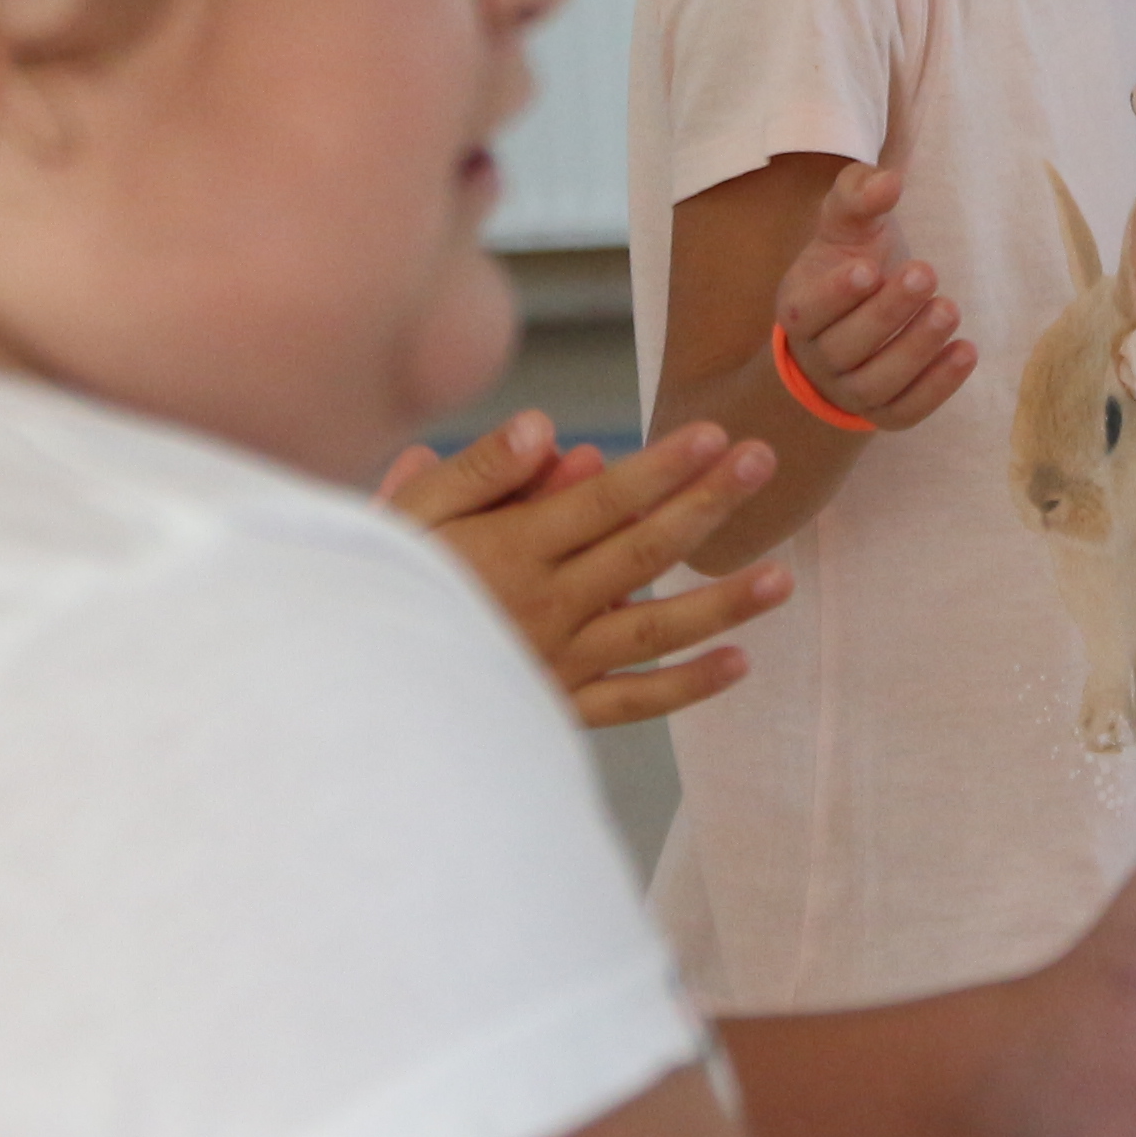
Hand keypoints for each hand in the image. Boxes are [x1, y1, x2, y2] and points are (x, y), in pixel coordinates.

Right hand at [378, 410, 791, 728]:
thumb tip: (548, 427)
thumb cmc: (374, 585)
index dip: (662, 467)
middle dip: (707, 503)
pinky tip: (740, 662)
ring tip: (782, 577)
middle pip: (643, 550)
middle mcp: (547, 606)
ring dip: (722, 601)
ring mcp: (561, 662)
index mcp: (511, 550)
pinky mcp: (561, 709)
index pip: (603, 501)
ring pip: (655, 628)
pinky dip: (688, 686)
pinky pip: (634, 701)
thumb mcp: (408, 516)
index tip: (714, 432)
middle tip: (763, 460)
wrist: (353, 691)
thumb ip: (478, 472)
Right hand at [772, 160, 975, 434]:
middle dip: (888, 312)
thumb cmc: (851, 261)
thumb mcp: (848, 224)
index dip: (835, 294)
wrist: (858, 317)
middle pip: (846, 347)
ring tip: (950, 309)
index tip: (869, 268)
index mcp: (799, 308)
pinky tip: (966, 351)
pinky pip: (907, 411)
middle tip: (927, 272)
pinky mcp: (885, 413)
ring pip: (876, 384)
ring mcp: (850, 390)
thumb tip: (888, 182)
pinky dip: (937, 387)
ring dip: (916, 349)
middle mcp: (818, 356)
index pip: (806, 311)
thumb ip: (860, 197)